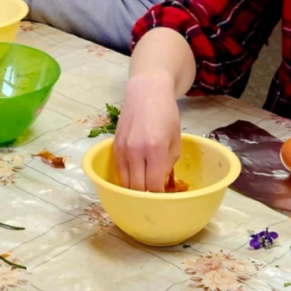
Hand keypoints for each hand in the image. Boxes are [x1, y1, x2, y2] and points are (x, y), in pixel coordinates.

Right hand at [113, 71, 182, 190]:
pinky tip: (136, 176)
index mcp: (155, 149)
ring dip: (135, 189)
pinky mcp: (114, 147)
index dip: (159, 196)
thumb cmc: (166, 115)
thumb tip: (159, 183)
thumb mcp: (175, 140)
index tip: (164, 197)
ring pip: (125, 183)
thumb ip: (168, 164)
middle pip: (136, 188)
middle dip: (146, 196)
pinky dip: (126, 178)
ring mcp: (122, 149)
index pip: (153, 186)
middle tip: (155, 195)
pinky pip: (119, 171)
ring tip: (145, 188)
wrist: (146, 93)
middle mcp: (135, 151)